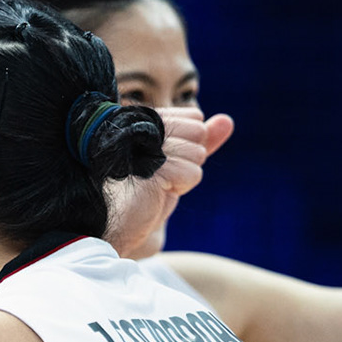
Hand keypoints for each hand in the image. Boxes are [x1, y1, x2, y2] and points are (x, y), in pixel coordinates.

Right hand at [105, 106, 234, 259]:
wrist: (113, 224)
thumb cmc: (142, 194)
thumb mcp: (177, 163)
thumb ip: (202, 141)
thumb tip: (227, 121)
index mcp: (144, 118)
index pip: (194, 117)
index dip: (187, 144)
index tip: (162, 160)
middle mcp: (143, 124)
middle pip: (198, 132)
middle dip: (188, 159)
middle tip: (159, 175)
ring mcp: (146, 143)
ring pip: (198, 153)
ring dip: (183, 177)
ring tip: (155, 185)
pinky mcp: (153, 166)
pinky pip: (193, 173)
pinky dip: (180, 187)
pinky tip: (156, 193)